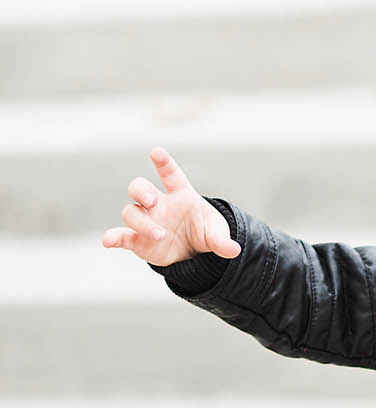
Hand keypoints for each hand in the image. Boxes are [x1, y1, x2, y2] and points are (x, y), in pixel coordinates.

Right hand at [101, 147, 237, 267]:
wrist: (194, 255)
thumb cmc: (204, 234)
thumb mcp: (217, 236)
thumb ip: (222, 242)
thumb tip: (234, 250)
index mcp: (180, 195)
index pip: (170, 174)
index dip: (164, 162)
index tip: (157, 152)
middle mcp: (158, 204)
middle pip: (139, 187)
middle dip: (142, 190)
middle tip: (152, 200)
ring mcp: (146, 220)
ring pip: (131, 212)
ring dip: (142, 222)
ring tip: (159, 234)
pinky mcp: (138, 240)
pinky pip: (122, 236)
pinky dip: (113, 238)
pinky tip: (107, 241)